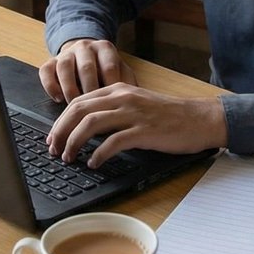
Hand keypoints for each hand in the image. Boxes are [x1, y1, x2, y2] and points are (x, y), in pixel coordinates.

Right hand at [39, 38, 137, 102]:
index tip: (113, 106)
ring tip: (75, 108)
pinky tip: (58, 99)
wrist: (85, 53)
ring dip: (70, 90)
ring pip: (65, 68)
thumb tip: (135, 104)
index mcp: (105, 48)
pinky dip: (51, 86)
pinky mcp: (50, 61)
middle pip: (86, 68)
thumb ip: (128, 83)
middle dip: (90, 91)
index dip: (110, 87)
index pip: (109, 66)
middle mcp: (85, 47)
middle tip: (94, 111)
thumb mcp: (121, 71)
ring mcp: (66, 53)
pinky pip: (46, 71)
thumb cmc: (107, 70)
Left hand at [48, 85, 226, 167]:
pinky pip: (113, 142)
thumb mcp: (137, 104)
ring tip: (69, 157)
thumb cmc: (170, 116)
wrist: (199, 119)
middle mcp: (123, 98)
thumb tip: (87, 126)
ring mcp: (133, 114)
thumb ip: (114, 109)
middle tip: (54, 149)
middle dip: (61, 131)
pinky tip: (94, 163)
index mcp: (118, 90)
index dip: (61, 120)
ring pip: (91, 124)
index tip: (54, 137)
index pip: (79, 102)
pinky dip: (99, 154)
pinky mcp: (144, 131)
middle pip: (79, 111)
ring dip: (74, 142)